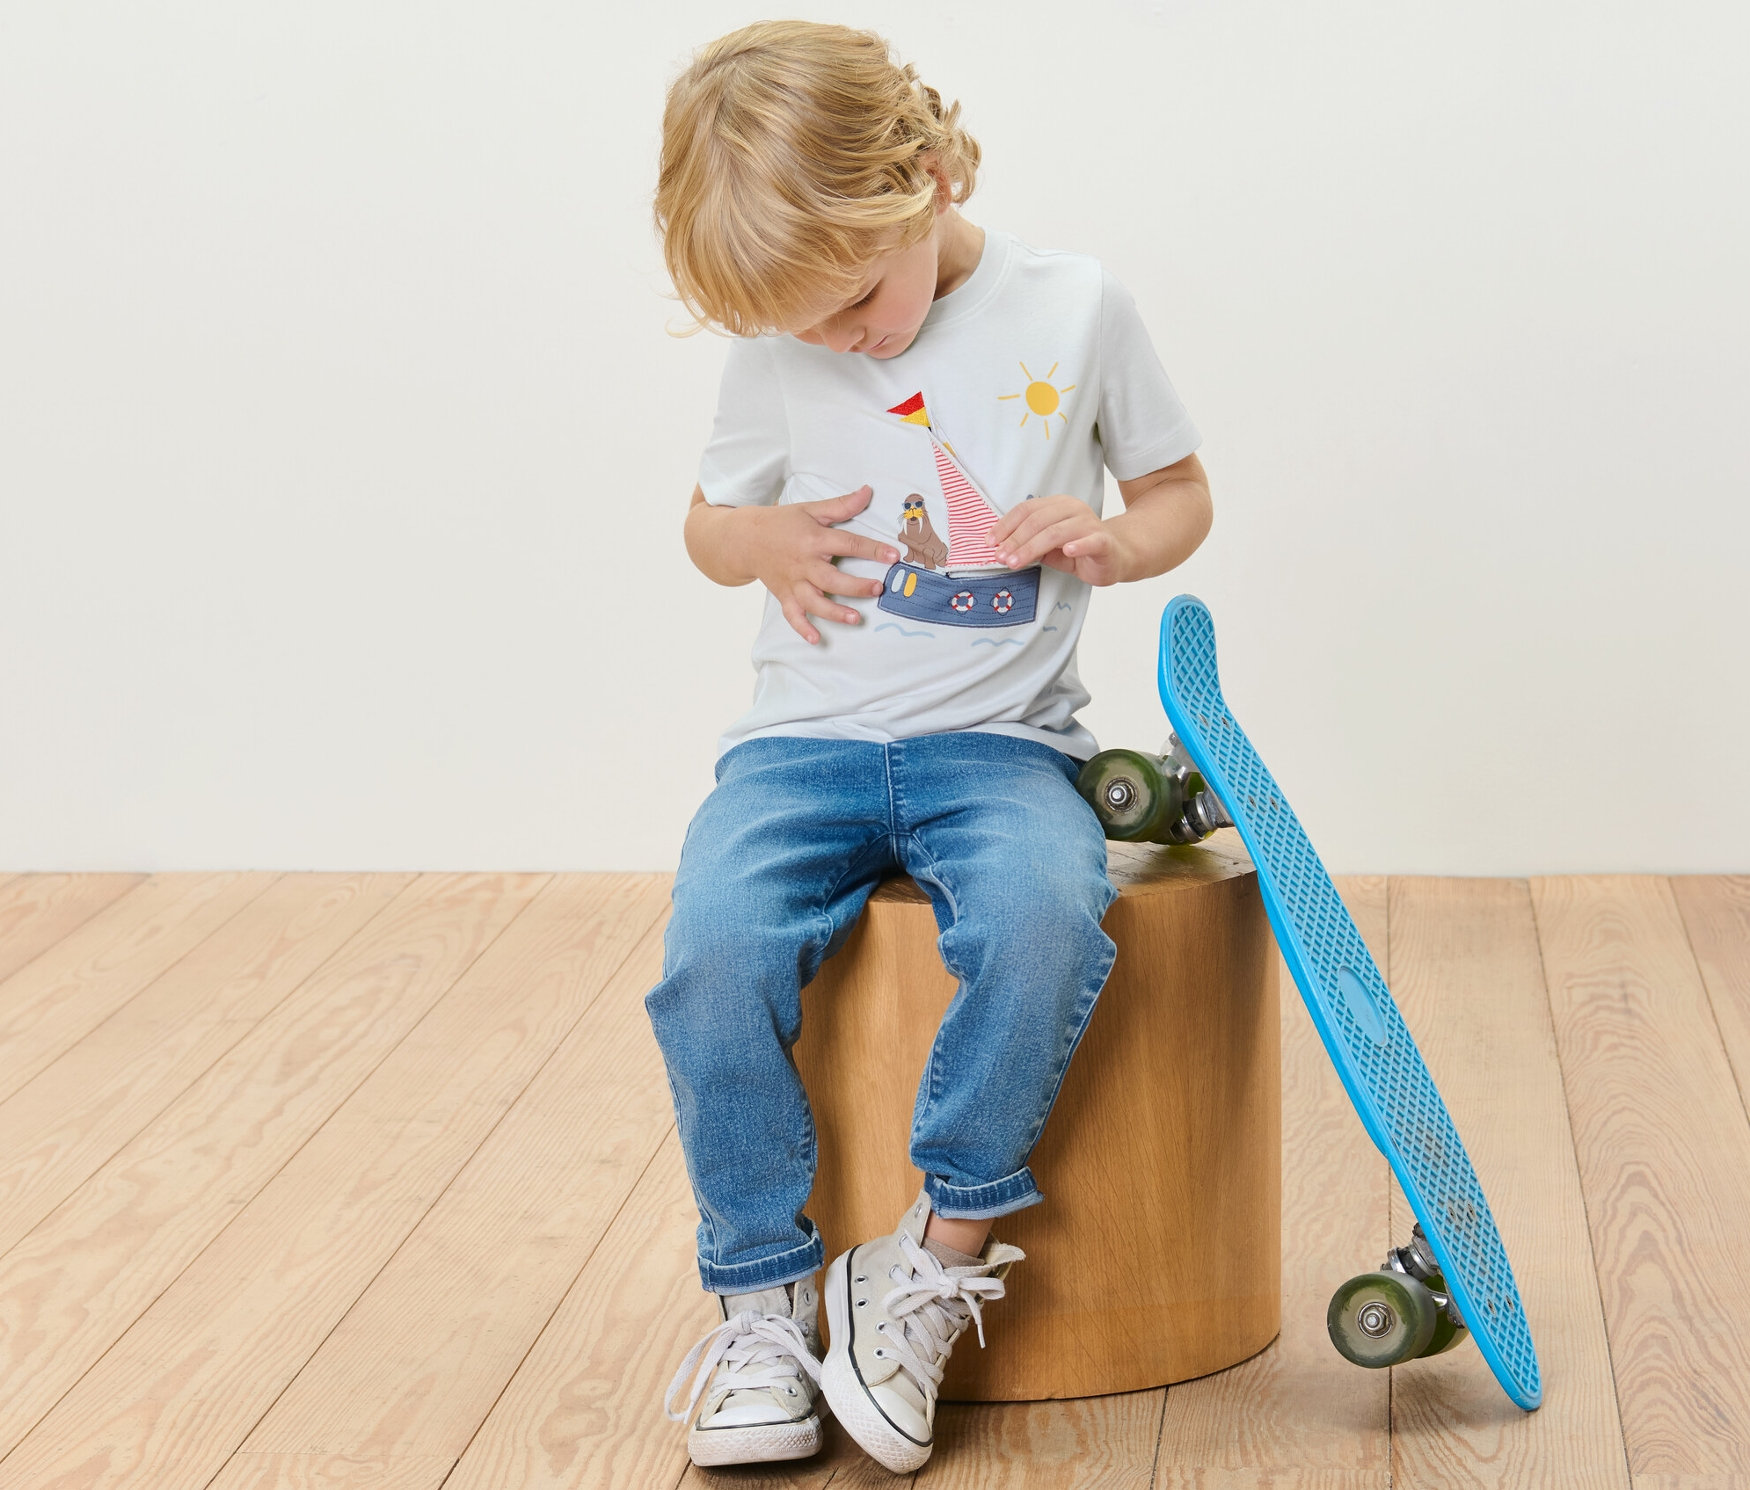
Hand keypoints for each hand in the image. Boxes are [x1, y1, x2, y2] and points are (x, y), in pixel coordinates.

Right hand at [744, 485, 899, 643]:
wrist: (745, 538)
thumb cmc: (782, 523)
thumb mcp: (811, 509)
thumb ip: (841, 505)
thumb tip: (868, 491)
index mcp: (813, 539)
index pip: (848, 544)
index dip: (872, 550)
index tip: (894, 556)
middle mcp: (804, 563)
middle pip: (832, 579)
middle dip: (856, 586)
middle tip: (878, 589)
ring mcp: (793, 582)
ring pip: (814, 601)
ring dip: (834, 612)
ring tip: (855, 618)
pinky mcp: (784, 595)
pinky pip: (792, 615)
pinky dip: (802, 628)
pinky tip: (816, 639)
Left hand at [988, 494, 1134, 585]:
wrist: (1116, 556)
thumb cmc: (1079, 549)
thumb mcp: (1049, 546)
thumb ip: (1030, 544)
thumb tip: (1000, 548)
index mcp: (1057, 505)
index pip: (1026, 510)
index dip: (1005, 525)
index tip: (990, 542)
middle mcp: (1073, 509)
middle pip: (1037, 521)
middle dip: (1015, 540)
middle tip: (1001, 557)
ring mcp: (1090, 524)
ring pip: (1056, 532)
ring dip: (1032, 547)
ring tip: (1016, 562)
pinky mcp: (1104, 541)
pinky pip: (1091, 541)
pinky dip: (1078, 545)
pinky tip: (1067, 551)